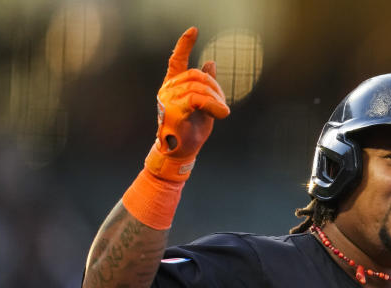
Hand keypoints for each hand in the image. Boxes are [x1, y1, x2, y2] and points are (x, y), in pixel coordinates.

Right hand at [145, 27, 230, 180]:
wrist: (179, 153)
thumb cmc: (190, 131)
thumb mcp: (202, 105)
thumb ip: (205, 85)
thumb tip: (210, 63)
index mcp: (172, 85)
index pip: (177, 60)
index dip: (185, 44)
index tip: (194, 30)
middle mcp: (167, 89)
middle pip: (197, 75)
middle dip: (215, 87)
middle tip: (223, 104)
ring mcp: (168, 99)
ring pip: (199, 87)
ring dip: (216, 99)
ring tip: (223, 112)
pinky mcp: (174, 110)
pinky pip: (198, 99)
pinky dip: (213, 105)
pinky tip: (222, 113)